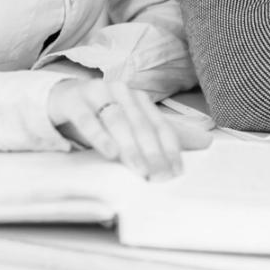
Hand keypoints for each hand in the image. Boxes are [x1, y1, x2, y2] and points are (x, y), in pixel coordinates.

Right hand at [46, 79, 210, 179]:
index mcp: (140, 99)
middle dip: (152, 153)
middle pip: (141, 124)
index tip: (176, 172)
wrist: (61, 98)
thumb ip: (164, 135)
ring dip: (130, 147)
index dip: (170, 149)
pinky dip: (100, 136)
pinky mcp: (74, 100)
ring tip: (139, 169)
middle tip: (159, 177)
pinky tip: (109, 152)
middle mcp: (122, 92)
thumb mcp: (133, 125)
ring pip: (117, 120)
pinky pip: (88, 119)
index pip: (161, 125)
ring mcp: (97, 93)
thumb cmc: (102, 116)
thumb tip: (208, 141)